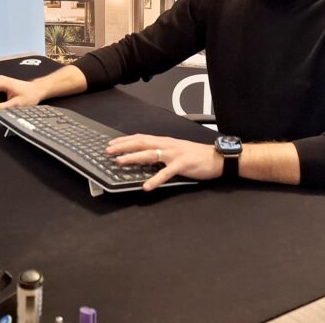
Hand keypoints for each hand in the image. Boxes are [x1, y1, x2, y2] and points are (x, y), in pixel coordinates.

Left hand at [106, 134, 222, 190]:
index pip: (141, 138)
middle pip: (141, 143)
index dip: (125, 140)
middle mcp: (167, 145)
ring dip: (133, 158)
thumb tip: (147, 155)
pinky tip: (146, 186)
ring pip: (149, 154)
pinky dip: (155, 180)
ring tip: (120, 162)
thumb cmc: (197, 156)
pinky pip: (166, 173)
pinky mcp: (182, 165)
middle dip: (123, 146)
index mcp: (165, 142)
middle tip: (108, 151)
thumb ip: (162, 151)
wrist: (216, 157)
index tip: (112, 144)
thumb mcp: (176, 150)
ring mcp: (174, 154)